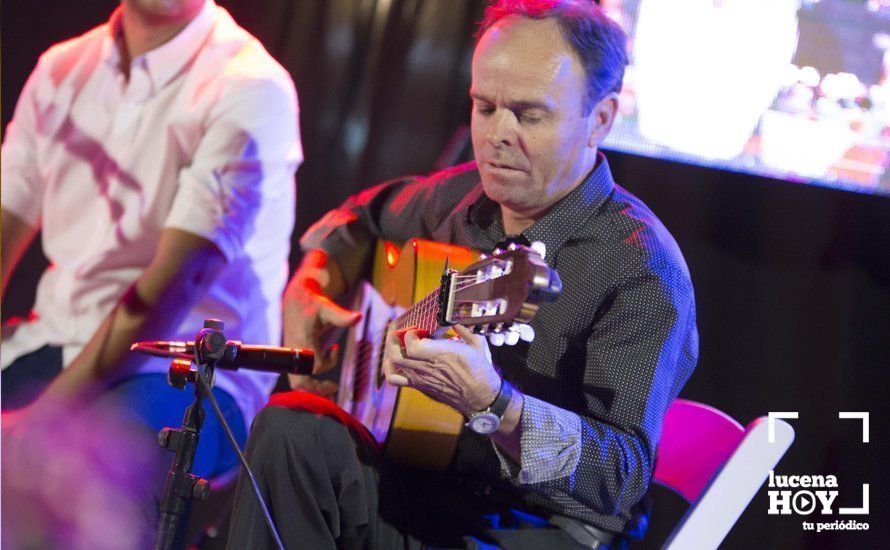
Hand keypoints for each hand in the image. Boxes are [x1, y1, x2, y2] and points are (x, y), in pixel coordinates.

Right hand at [282, 272, 360, 392]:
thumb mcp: (328, 308)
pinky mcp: (290, 356)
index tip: (335, 349)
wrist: (295, 298)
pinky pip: (296, 376)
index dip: (330, 362)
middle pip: (300, 381)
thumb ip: (342, 317)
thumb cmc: (313, 303)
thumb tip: (359, 317)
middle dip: (317, 388)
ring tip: (329, 390)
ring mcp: (291, 355)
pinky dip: (307, 382)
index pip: (316, 364)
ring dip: (312, 388)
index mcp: (304, 341)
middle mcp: (294, 351)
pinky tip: (320, 377)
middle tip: (334, 388)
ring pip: (296, 382)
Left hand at [382, 324, 500, 415]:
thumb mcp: (477, 344)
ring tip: (398, 342)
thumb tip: (454, 318)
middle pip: (397, 354)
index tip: (419, 329)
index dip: (410, 333)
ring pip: (393, 364)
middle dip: (394, 338)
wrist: (480, 399)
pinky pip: (395, 379)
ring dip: (391, 350)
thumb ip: (463, 329)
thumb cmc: (480, 372)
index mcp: (442, 355)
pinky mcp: (419, 386)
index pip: (412, 345)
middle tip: (401, 331)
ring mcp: (421, 378)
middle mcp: (427, 368)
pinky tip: (395, 361)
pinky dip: (389, 368)